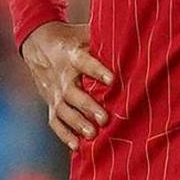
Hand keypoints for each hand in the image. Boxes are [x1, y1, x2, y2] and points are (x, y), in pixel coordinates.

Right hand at [20, 20, 113, 148]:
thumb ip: (106, 38)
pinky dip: (64, 134)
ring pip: (64, 110)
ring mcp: (54, 92)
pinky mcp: (51, 104)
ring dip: (77, 123)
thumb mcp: (86, 33)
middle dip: (88, 106)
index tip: (112, 80)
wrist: (38, 44)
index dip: (97, 71)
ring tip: (92, 134)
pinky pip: (55, 121)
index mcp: (73, 55)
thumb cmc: (74, 39)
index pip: (85, 62)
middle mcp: (63, 76)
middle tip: (104, 119)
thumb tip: (140, 33)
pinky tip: (77, 146)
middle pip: (73, 93)